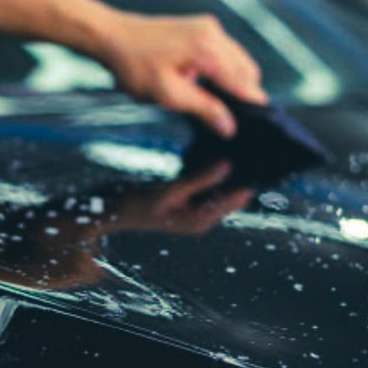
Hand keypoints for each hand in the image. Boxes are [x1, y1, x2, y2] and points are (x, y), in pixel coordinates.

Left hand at [92, 12, 266, 137]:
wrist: (111, 37)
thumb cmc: (133, 64)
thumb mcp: (168, 94)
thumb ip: (203, 109)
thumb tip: (228, 126)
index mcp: (207, 49)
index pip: (244, 82)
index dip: (252, 105)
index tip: (258, 124)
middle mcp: (212, 33)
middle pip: (247, 70)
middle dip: (245, 94)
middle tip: (234, 119)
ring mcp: (207, 28)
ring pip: (238, 60)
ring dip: (235, 82)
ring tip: (222, 105)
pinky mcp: (200, 28)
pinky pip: (225, 52)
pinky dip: (225, 70)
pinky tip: (211, 86)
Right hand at [113, 160, 252, 234]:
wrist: (109, 212)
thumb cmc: (134, 206)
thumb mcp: (169, 190)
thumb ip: (200, 178)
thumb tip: (228, 165)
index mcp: (200, 220)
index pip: (236, 200)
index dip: (248, 180)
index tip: (258, 158)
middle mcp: (200, 217)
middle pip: (230, 194)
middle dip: (237, 174)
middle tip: (245, 147)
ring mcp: (192, 209)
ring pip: (218, 188)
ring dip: (223, 172)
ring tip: (230, 148)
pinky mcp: (185, 200)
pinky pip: (205, 185)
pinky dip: (208, 172)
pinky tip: (209, 155)